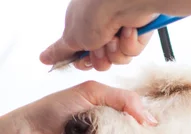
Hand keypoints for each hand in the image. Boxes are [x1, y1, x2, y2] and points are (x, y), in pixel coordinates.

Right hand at [40, 0, 155, 70]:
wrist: (119, 2)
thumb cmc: (92, 14)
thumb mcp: (70, 37)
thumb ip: (59, 51)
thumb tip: (44, 58)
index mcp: (84, 25)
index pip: (83, 54)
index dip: (84, 61)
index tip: (84, 60)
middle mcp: (102, 27)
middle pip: (101, 61)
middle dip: (100, 59)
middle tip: (100, 47)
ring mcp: (119, 30)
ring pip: (117, 59)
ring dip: (114, 52)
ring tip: (114, 37)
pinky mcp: (137, 33)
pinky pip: (132, 52)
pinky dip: (128, 44)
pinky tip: (127, 31)